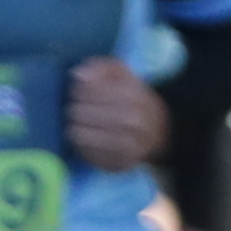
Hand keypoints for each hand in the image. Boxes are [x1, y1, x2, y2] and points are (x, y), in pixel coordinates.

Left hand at [65, 57, 168, 172]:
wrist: (158, 129)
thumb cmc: (131, 96)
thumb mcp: (121, 73)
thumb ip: (100, 67)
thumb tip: (78, 75)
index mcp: (133, 95)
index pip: (88, 91)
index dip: (77, 90)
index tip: (75, 92)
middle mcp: (133, 121)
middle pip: (82, 113)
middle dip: (74, 110)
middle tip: (73, 110)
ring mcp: (128, 144)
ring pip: (82, 136)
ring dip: (74, 128)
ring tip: (75, 124)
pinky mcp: (121, 163)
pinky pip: (89, 156)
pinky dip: (81, 147)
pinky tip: (83, 139)